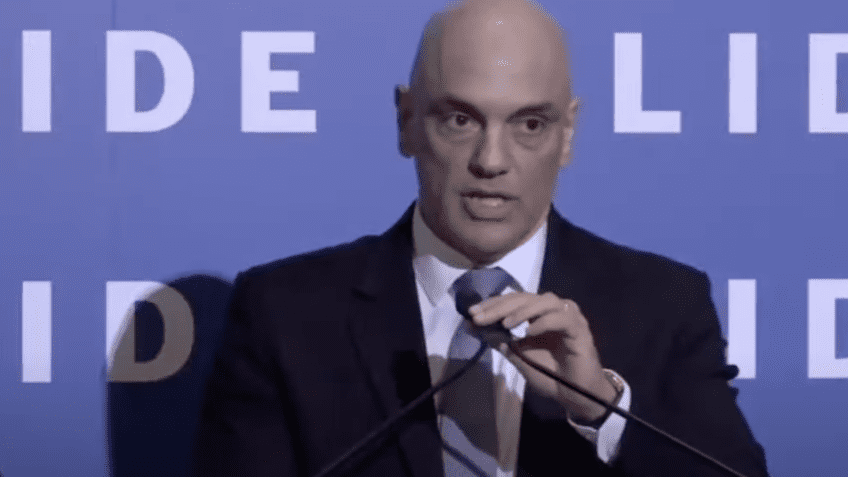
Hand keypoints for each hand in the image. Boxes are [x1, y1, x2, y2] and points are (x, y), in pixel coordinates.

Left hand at [469, 292, 617, 422]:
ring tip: (505, 324)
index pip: (512, 300)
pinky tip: (529, 332)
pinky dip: (543, 322)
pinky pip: (561, 318)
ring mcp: (568, 316)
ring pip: (543, 302)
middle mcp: (553, 309)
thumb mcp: (519, 357)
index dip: (492, 305)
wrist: (576, 395)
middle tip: (480, 317)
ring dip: (522, 311)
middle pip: (524, 298)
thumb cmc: (550, 375)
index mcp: (538, 313)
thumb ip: (502, 342)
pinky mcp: (580, 328)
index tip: (472, 314)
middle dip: (499, 307)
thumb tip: (477, 328)